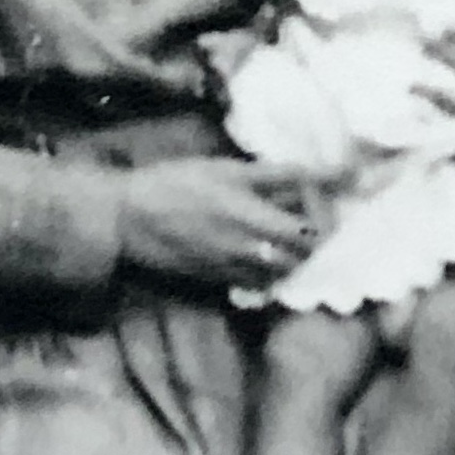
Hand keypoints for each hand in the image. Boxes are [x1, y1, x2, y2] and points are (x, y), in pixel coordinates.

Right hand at [117, 159, 321, 291]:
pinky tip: (262, 250)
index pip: (311, 234)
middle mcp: (250, 254)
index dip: (325, 221)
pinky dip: (269, 270)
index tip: (323, 204)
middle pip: (301, 258)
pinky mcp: (219, 282)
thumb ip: (280, 174)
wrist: (128, 219)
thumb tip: (327, 171)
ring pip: (282, 274)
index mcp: (254, 221)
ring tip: (287, 234)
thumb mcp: (229, 170)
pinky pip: (257, 283)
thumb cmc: (178, 184)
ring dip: (293, 256)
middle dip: (313, 240)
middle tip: (310, 217)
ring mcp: (235, 272)